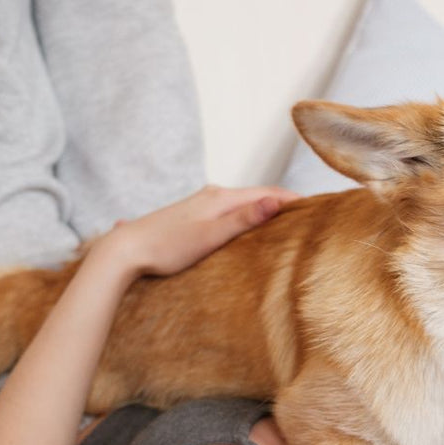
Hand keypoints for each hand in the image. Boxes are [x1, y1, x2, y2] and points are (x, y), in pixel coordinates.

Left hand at [92, 185, 299, 276]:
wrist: (125, 251)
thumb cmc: (166, 248)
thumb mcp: (210, 236)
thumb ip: (244, 219)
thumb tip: (275, 201)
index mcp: (220, 197)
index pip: (267, 193)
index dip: (292, 200)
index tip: (318, 208)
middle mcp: (212, 196)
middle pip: (257, 195)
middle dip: (282, 203)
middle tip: (309, 216)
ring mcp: (201, 205)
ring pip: (243, 204)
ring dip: (265, 210)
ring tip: (286, 222)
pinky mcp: (193, 217)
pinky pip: (230, 212)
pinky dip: (248, 217)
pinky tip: (250, 229)